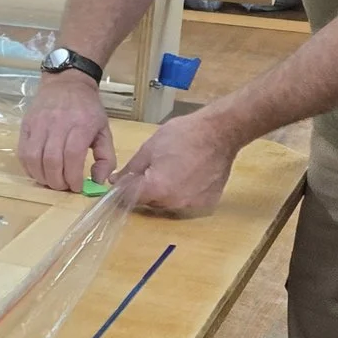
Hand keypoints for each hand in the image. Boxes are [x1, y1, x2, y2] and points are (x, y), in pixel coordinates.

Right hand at [18, 70, 112, 192]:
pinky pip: (22, 152)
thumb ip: (106, 158)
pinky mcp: (26, 125)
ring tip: (51, 181)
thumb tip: (98, 181)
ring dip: (42, 177)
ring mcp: (39, 124)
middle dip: (57, 181)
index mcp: (80, 125)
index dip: (72, 177)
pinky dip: (29, 168)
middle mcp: (57, 123)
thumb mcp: (104, 130)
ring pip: (33, 158)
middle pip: (51, 160)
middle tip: (64, 187)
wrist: (67, 83)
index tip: (77, 187)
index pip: (72, 156)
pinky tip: (38, 172)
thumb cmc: (88, 109)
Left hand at [116, 113, 237, 215]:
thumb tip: (116, 181)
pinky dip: (184, 193)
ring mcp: (192, 204)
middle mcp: (173, 203)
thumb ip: (131, 169)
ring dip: (165, 192)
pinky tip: (189, 176)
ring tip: (172, 170)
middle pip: (150, 202)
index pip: (130, 198)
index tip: (124, 183)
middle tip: (152, 170)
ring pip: (169, 203)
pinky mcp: (207, 202)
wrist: (220, 132)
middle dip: (146, 190)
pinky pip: (187, 201)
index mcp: (156, 189)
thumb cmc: (182, 135)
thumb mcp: (149, 148)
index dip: (124, 190)